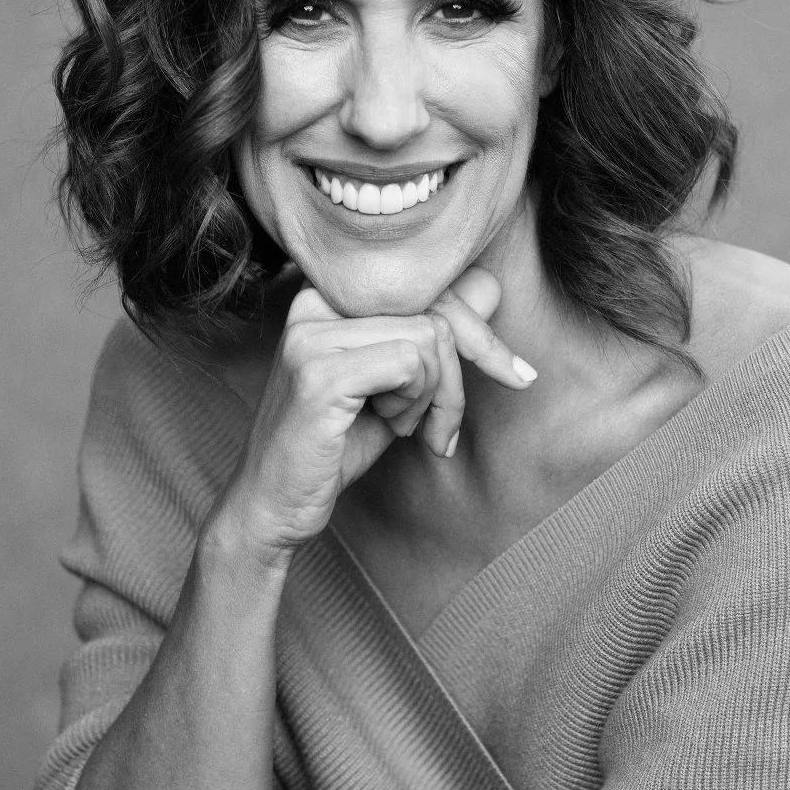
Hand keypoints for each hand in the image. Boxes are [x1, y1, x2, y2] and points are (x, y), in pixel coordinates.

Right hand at [217, 265, 535, 563]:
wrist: (272, 506)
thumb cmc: (332, 447)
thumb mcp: (396, 385)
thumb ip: (434, 334)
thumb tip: (489, 283)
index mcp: (326, 297)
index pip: (429, 288)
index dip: (477, 334)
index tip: (516, 375)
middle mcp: (314, 304)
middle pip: (434, 315)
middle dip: (456, 378)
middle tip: (442, 429)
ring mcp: (311, 336)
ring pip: (427, 340)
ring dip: (432, 397)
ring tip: (400, 426)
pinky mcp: (318, 374)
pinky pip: (409, 365)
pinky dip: (415, 405)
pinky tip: (390, 428)